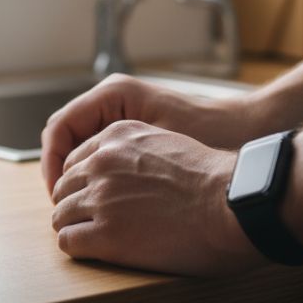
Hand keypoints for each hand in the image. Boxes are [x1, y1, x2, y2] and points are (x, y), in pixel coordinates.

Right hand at [41, 74, 254, 192]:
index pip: (58, 128)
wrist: (252, 126)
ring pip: (81, 146)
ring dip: (76, 176)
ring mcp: (124, 113)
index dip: (50, 165)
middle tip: (64, 208)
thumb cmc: (211, 133)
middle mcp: (113, 99)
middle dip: (59, 173)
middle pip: (65, 136)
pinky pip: (100, 150)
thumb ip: (108, 158)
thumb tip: (71, 180)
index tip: (57, 197)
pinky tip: (104, 198)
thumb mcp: (152, 146)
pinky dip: (96, 173)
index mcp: (112, 95)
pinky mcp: (137, 128)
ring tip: (81, 207)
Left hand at [50, 120, 264, 275]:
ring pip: (61, 214)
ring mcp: (101, 198)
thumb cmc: (217, 181)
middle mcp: (102, 162)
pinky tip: (93, 251)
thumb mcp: (170, 142)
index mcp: (117, 135)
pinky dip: (76, 247)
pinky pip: (68, 241)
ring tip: (91, 238)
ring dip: (73, 227)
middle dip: (73, 204)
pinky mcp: (106, 234)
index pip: (76, 159)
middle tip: (88, 221)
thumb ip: (140, 152)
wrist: (236, 204)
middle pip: (64, 187)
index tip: (91, 197)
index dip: (82, 182)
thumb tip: (132, 173)